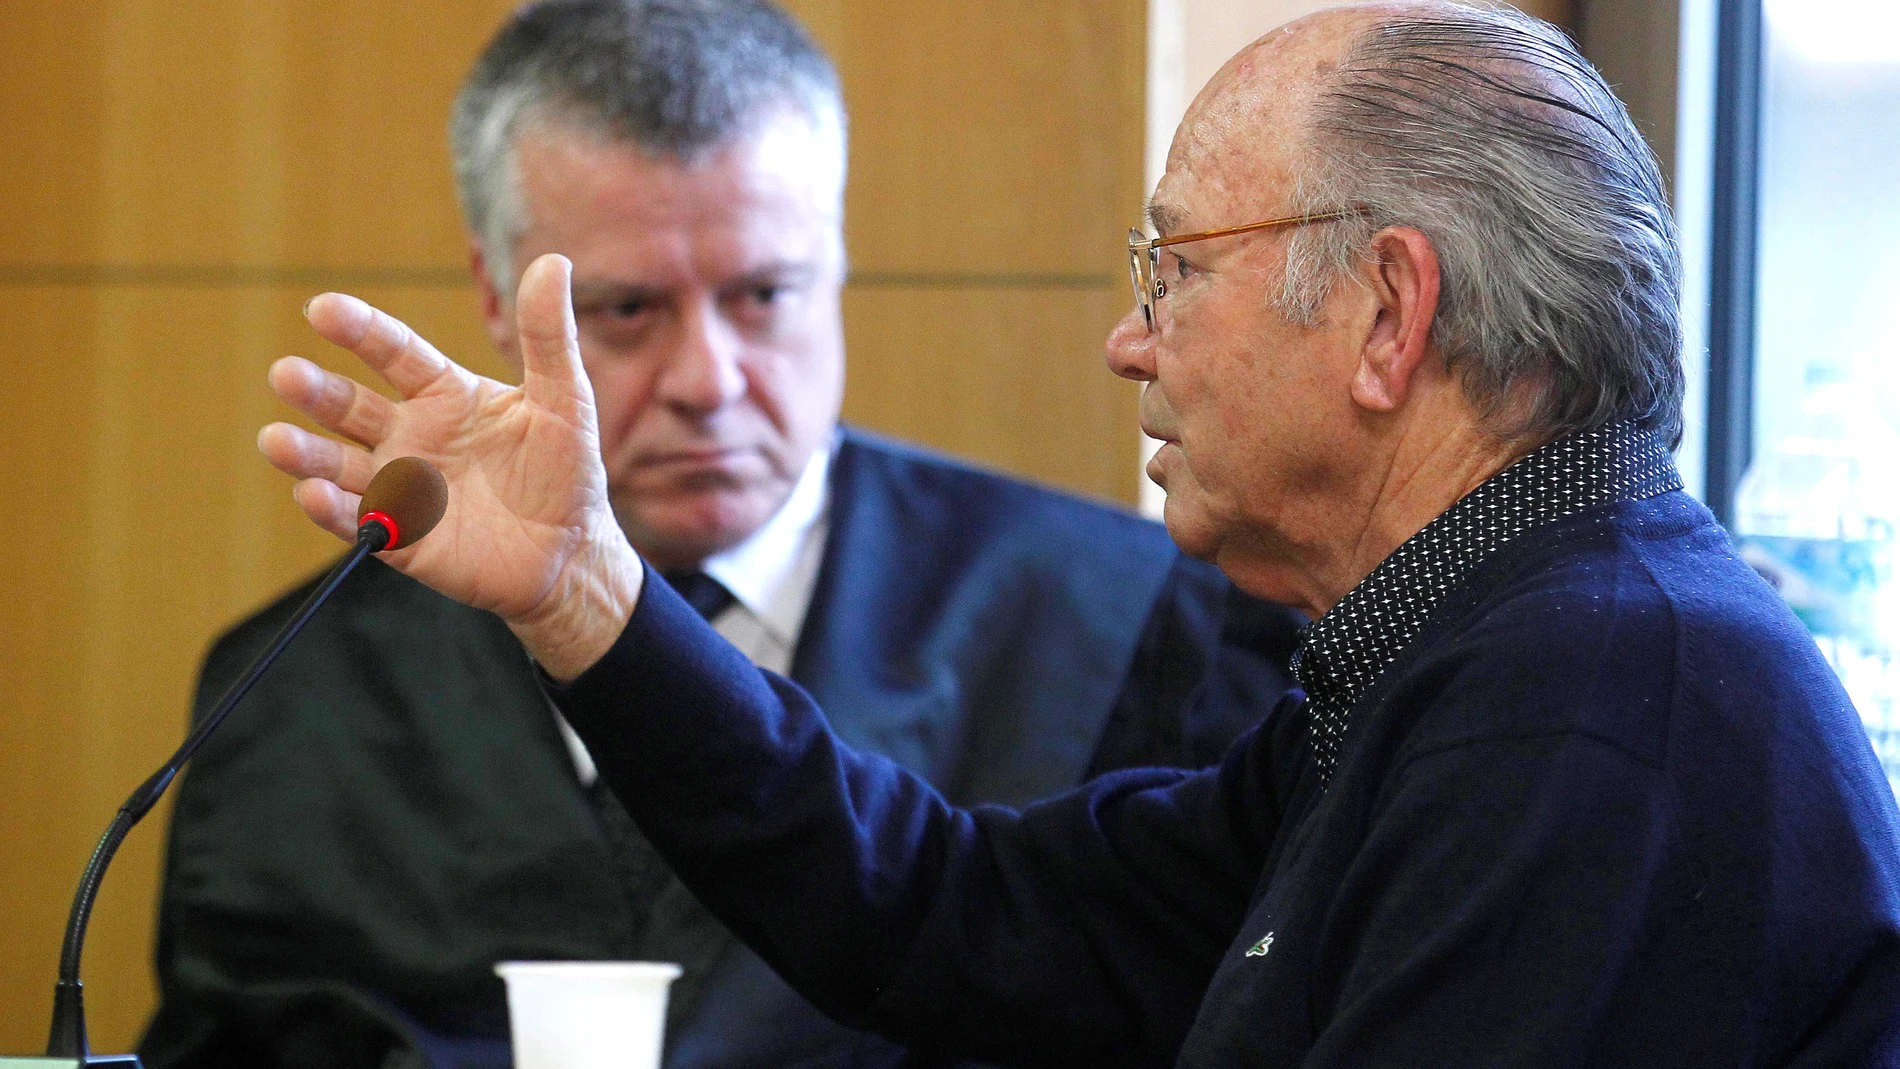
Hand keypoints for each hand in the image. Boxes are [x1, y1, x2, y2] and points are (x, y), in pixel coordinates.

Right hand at [259, 253, 642, 679]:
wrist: (571, 553)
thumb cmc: (565, 471)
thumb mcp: (564, 400)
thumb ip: (548, 336)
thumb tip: (553, 261)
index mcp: (444, 394)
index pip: (393, 353)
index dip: (359, 330)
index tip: (322, 308)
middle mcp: (410, 435)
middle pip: (351, 406)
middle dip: (316, 391)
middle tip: (284, 374)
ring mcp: (400, 486)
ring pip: (339, 463)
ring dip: (306, 453)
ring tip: (275, 441)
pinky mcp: (401, 536)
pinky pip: (358, 521)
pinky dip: (333, 509)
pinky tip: (312, 494)